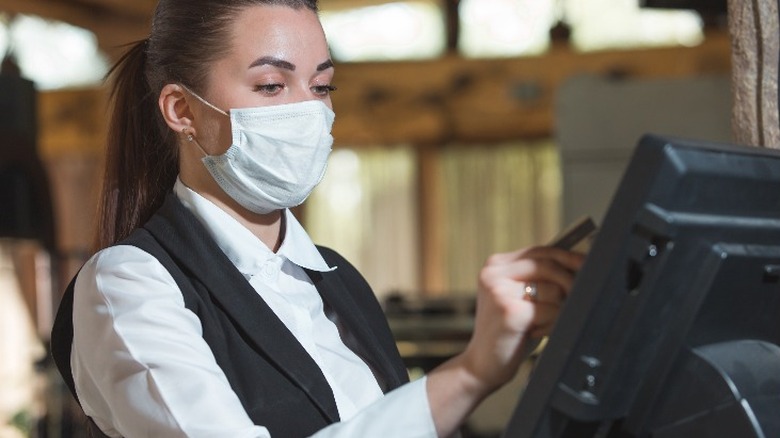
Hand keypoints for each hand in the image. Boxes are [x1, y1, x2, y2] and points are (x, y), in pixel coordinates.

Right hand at [424, 245, 584, 436]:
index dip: (567, 257)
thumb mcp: (519, 297)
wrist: (482, 364)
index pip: (540, 251)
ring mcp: (499, 291)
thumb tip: (578, 265)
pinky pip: (550, 310)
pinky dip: (551, 324)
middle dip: (570, 282)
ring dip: (557, 310)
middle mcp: (494, 273)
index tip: (587, 265)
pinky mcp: (508, 310)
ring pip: (553, 289)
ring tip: (541, 325)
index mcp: (496, 265)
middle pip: (548, 265)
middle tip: (579, 298)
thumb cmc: (508, 331)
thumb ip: (539, 278)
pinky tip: (536, 333)